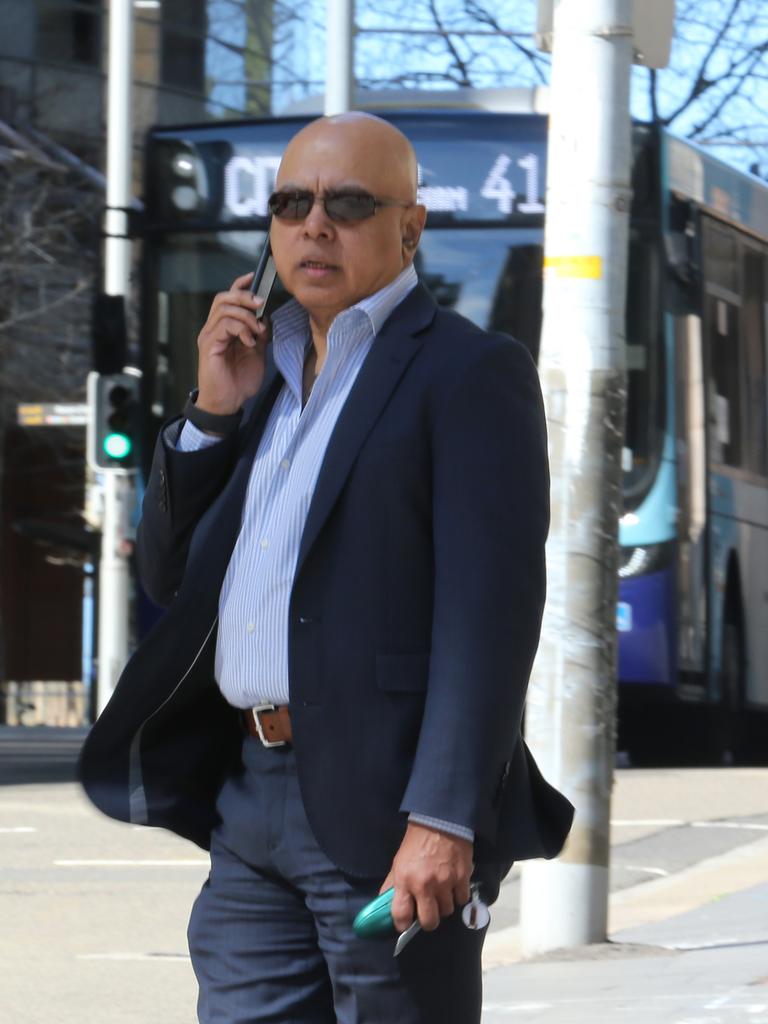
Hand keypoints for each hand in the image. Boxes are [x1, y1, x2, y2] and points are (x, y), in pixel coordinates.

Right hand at [196, 271, 270, 415]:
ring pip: (224, 309)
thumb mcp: (257, 354)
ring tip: (256, 331)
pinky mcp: (209, 346)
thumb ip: (259, 335)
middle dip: (244, 297)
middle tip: (260, 304)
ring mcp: (209, 337)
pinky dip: (240, 329)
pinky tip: (249, 342)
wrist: (228, 403)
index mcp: (223, 329)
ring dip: (245, 316)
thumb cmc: (239, 382)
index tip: (254, 278)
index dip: (240, 286)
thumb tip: (265, 318)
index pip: (228, 299)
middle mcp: (213, 329)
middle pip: (223, 298)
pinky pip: (224, 326)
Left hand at [379, 822, 472, 932]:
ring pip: (447, 911)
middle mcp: (424, 885)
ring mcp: (445, 882)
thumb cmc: (416, 842)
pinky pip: (462, 899)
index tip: (406, 923)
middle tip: (429, 910)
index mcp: (404, 880)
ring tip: (442, 892)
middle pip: (429, 922)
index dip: (403, 924)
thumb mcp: (398, 861)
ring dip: (444, 905)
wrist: (439, 820)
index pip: (401, 916)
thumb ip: (393, 884)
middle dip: (429, 920)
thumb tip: (383, 904)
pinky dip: (458, 895)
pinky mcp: (462, 877)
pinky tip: (454, 885)